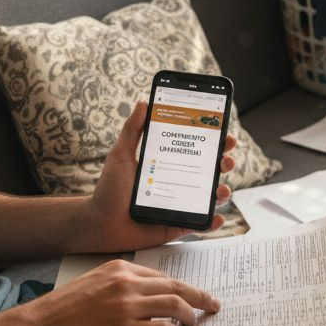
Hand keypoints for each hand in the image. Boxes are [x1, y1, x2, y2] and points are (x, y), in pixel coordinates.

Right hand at [22, 258, 221, 325]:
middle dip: (198, 295)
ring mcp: (127, 306)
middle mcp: (126, 283)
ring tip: (196, 323)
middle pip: (175, 286)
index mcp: (119, 268)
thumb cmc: (62, 311)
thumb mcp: (93, 284)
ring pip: (175, 304)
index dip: (180, 286)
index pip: (161, 275)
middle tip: (212, 304)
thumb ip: (119, 285)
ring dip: (190, 314)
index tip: (191, 294)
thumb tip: (144, 298)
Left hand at [64, 100, 236, 253]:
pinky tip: (217, 216)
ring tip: (222, 189)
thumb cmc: (109, 190)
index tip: (223, 131)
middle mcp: (179, 182)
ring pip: (210, 197)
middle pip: (209, 171)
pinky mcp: (178, 225)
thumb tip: (143, 101)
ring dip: (223, 192)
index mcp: (168, 164)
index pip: (195, 149)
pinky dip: (213, 221)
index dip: (213, 141)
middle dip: (224, 162)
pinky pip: (201, 224)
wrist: (100, 224)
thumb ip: (132, 129)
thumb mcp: (120, 155)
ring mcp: (181, 204)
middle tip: (226, 159)